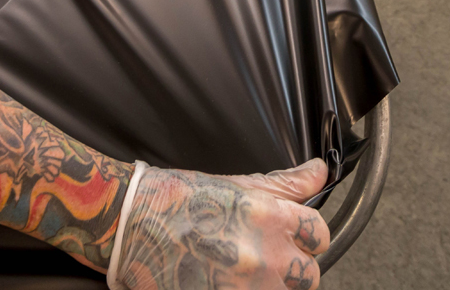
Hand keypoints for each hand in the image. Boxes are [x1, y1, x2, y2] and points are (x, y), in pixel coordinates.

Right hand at [113, 159, 330, 289]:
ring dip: (272, 283)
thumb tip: (319, 172)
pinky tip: (226, 279)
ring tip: (243, 270)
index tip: (293, 234)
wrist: (130, 224)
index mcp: (268, 218)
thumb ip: (285, 184)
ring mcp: (245, 288)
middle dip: (292, 266)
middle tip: (266, 256)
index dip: (307, 233)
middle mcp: (263, 257)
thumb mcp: (236, 183)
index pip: (319, 233)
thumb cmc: (176, 200)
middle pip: (309, 274)